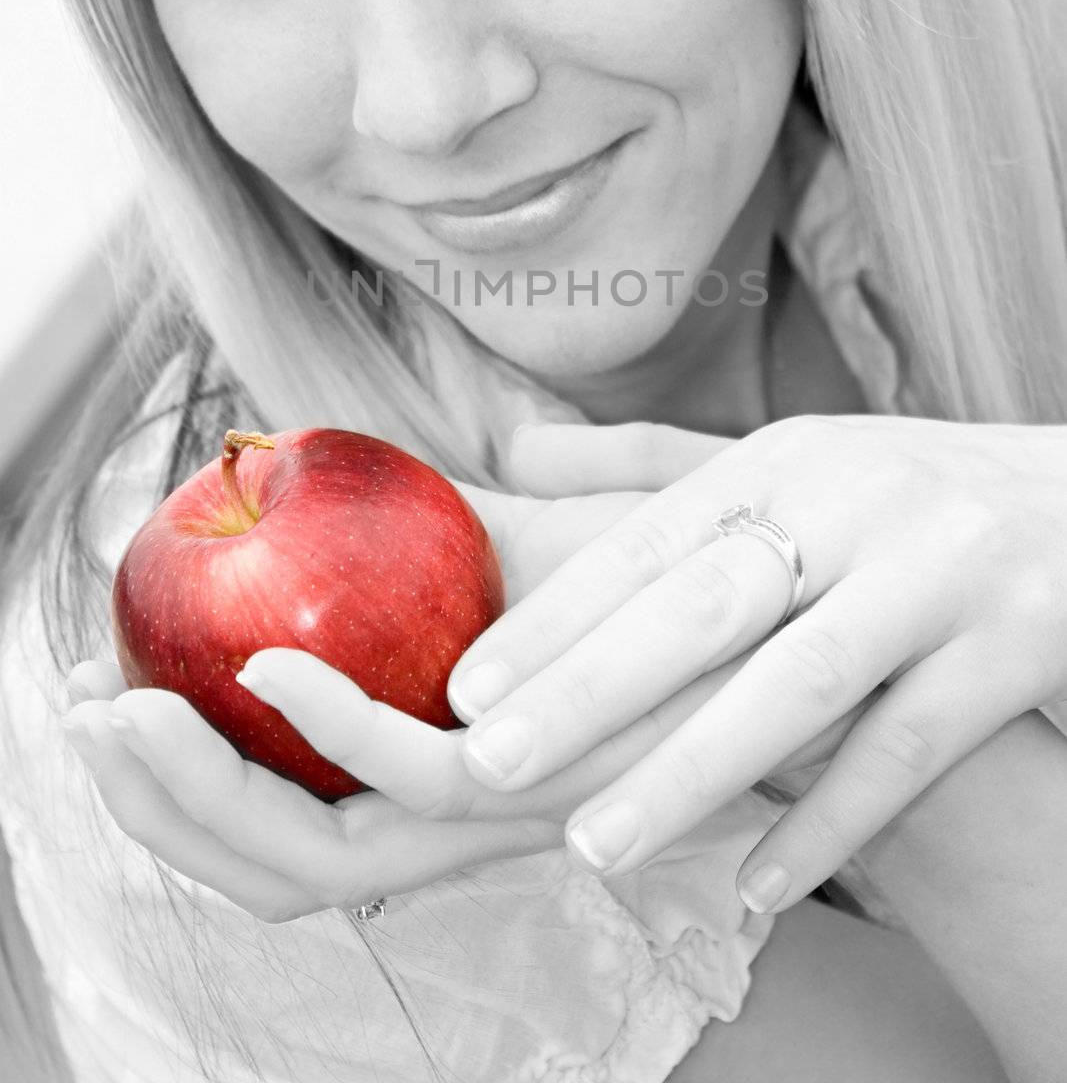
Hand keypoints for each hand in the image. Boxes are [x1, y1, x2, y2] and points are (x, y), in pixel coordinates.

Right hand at [60, 479, 763, 922]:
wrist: (808, 605)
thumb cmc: (694, 571)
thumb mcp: (548, 527)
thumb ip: (445, 508)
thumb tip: (335, 444)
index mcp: (436, 765)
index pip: (277, 814)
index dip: (175, 779)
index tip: (95, 695)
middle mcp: (454, 813)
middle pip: (267, 863)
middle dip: (156, 806)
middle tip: (78, 716)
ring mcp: (497, 810)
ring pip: (309, 855)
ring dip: (199, 792)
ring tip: (117, 713)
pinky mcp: (548, 783)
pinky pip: (403, 791)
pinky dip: (322, 737)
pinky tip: (261, 673)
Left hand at [446, 414, 1066, 913]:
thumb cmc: (900, 494)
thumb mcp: (788, 457)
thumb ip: (647, 465)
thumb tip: (511, 451)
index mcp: (785, 457)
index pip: (651, 538)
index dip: (558, 613)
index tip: (467, 686)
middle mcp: (856, 504)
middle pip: (706, 604)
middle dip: (590, 689)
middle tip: (488, 762)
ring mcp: (938, 575)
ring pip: (801, 685)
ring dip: (692, 772)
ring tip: (595, 846)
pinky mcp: (1013, 647)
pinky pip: (909, 751)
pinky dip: (831, 822)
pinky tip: (755, 885)